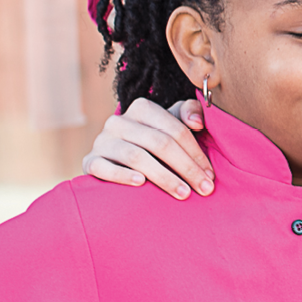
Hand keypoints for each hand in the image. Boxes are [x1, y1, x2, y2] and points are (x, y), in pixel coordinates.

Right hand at [82, 97, 210, 198]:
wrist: (115, 161)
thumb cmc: (154, 143)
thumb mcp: (172, 125)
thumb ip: (189, 114)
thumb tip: (197, 122)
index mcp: (142, 108)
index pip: (175, 130)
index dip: (196, 153)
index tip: (211, 175)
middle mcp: (119, 122)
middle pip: (159, 144)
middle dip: (186, 168)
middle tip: (204, 189)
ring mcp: (102, 141)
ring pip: (136, 157)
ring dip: (163, 177)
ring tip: (183, 193)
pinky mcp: (90, 161)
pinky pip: (104, 168)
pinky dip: (123, 175)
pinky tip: (141, 184)